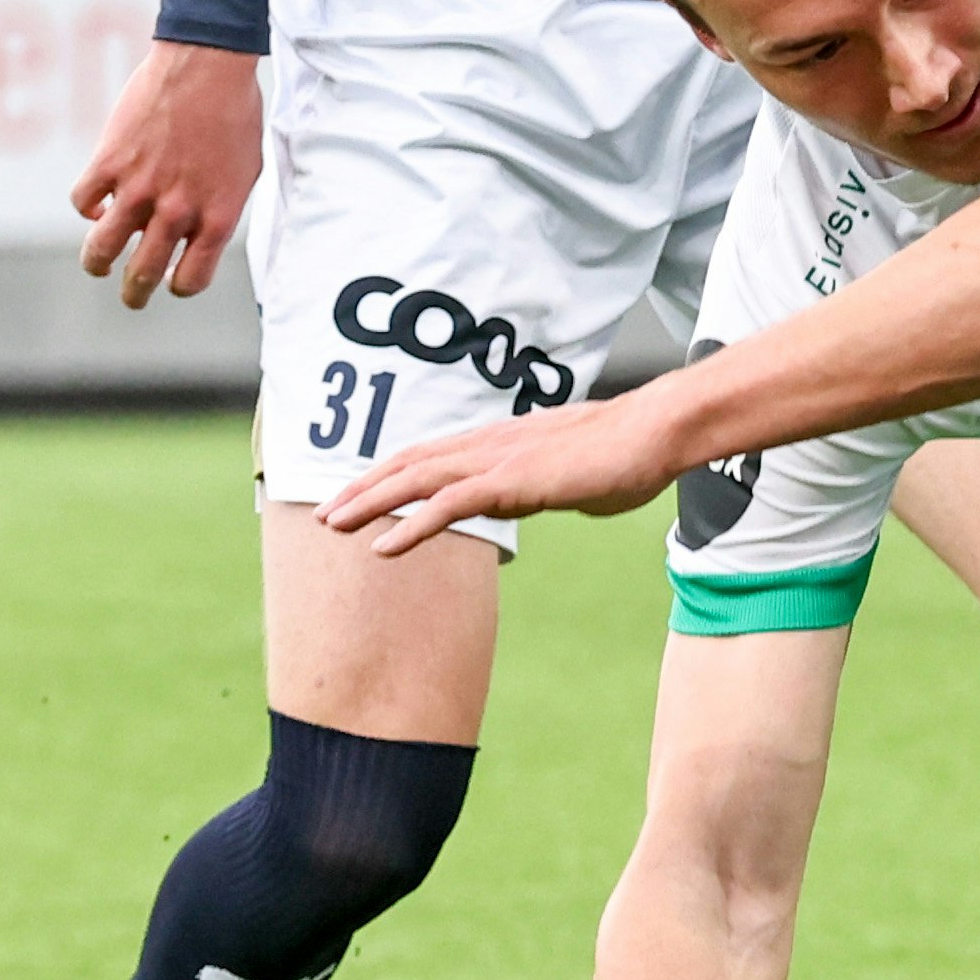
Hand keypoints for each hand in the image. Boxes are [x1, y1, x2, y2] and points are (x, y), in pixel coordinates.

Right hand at [70, 38, 264, 305]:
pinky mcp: (108, 162)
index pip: (191, 280)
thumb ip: (222, 207)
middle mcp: (177, 211)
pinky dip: (88, 209)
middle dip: (135, 293)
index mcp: (216, 216)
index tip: (172, 281)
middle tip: (132, 296)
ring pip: (101, 250)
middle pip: (143, 275)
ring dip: (97, 263)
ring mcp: (139, 188)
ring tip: (98, 263)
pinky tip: (99, 205)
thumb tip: (205, 234)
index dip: (180, 285)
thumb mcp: (247, 170)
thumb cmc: (236, 112)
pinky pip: (83, 203)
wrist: (207, 63)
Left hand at [317, 383, 705, 552]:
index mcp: (501, 441)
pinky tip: (382, 546)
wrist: (655, 433)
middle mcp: (489, 444)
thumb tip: (563, 495)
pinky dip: (410, 525)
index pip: (431, 455)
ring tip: (332, 524)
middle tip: (323, 513)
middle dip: (362, 488)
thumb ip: (556, 486)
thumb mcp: (577, 476)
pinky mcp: (511, 481)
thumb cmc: (629, 454)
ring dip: (369, 503)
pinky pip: (448, 505)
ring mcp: (497, 460)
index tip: (360, 494)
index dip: (390, 474)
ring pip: (416, 480)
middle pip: (409, 463)